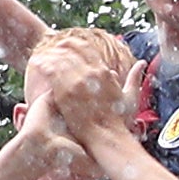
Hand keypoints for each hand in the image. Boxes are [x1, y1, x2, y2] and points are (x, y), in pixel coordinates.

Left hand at [26, 25, 135, 141]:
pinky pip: (51, 72)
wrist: (106, 137)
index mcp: (104, 72)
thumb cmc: (119, 121)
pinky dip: (44, 65)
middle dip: (61, 45)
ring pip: (59, 58)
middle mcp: (91, 73)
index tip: (67, 42)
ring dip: (50, 53)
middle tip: (50, 43)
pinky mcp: (64, 93)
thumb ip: (134, 77)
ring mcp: (77, 82)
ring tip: (40, 52)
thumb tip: (142, 63)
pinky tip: (36, 63)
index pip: (87, 49)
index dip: (76, 43)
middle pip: (72, 50)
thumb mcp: (131, 96)